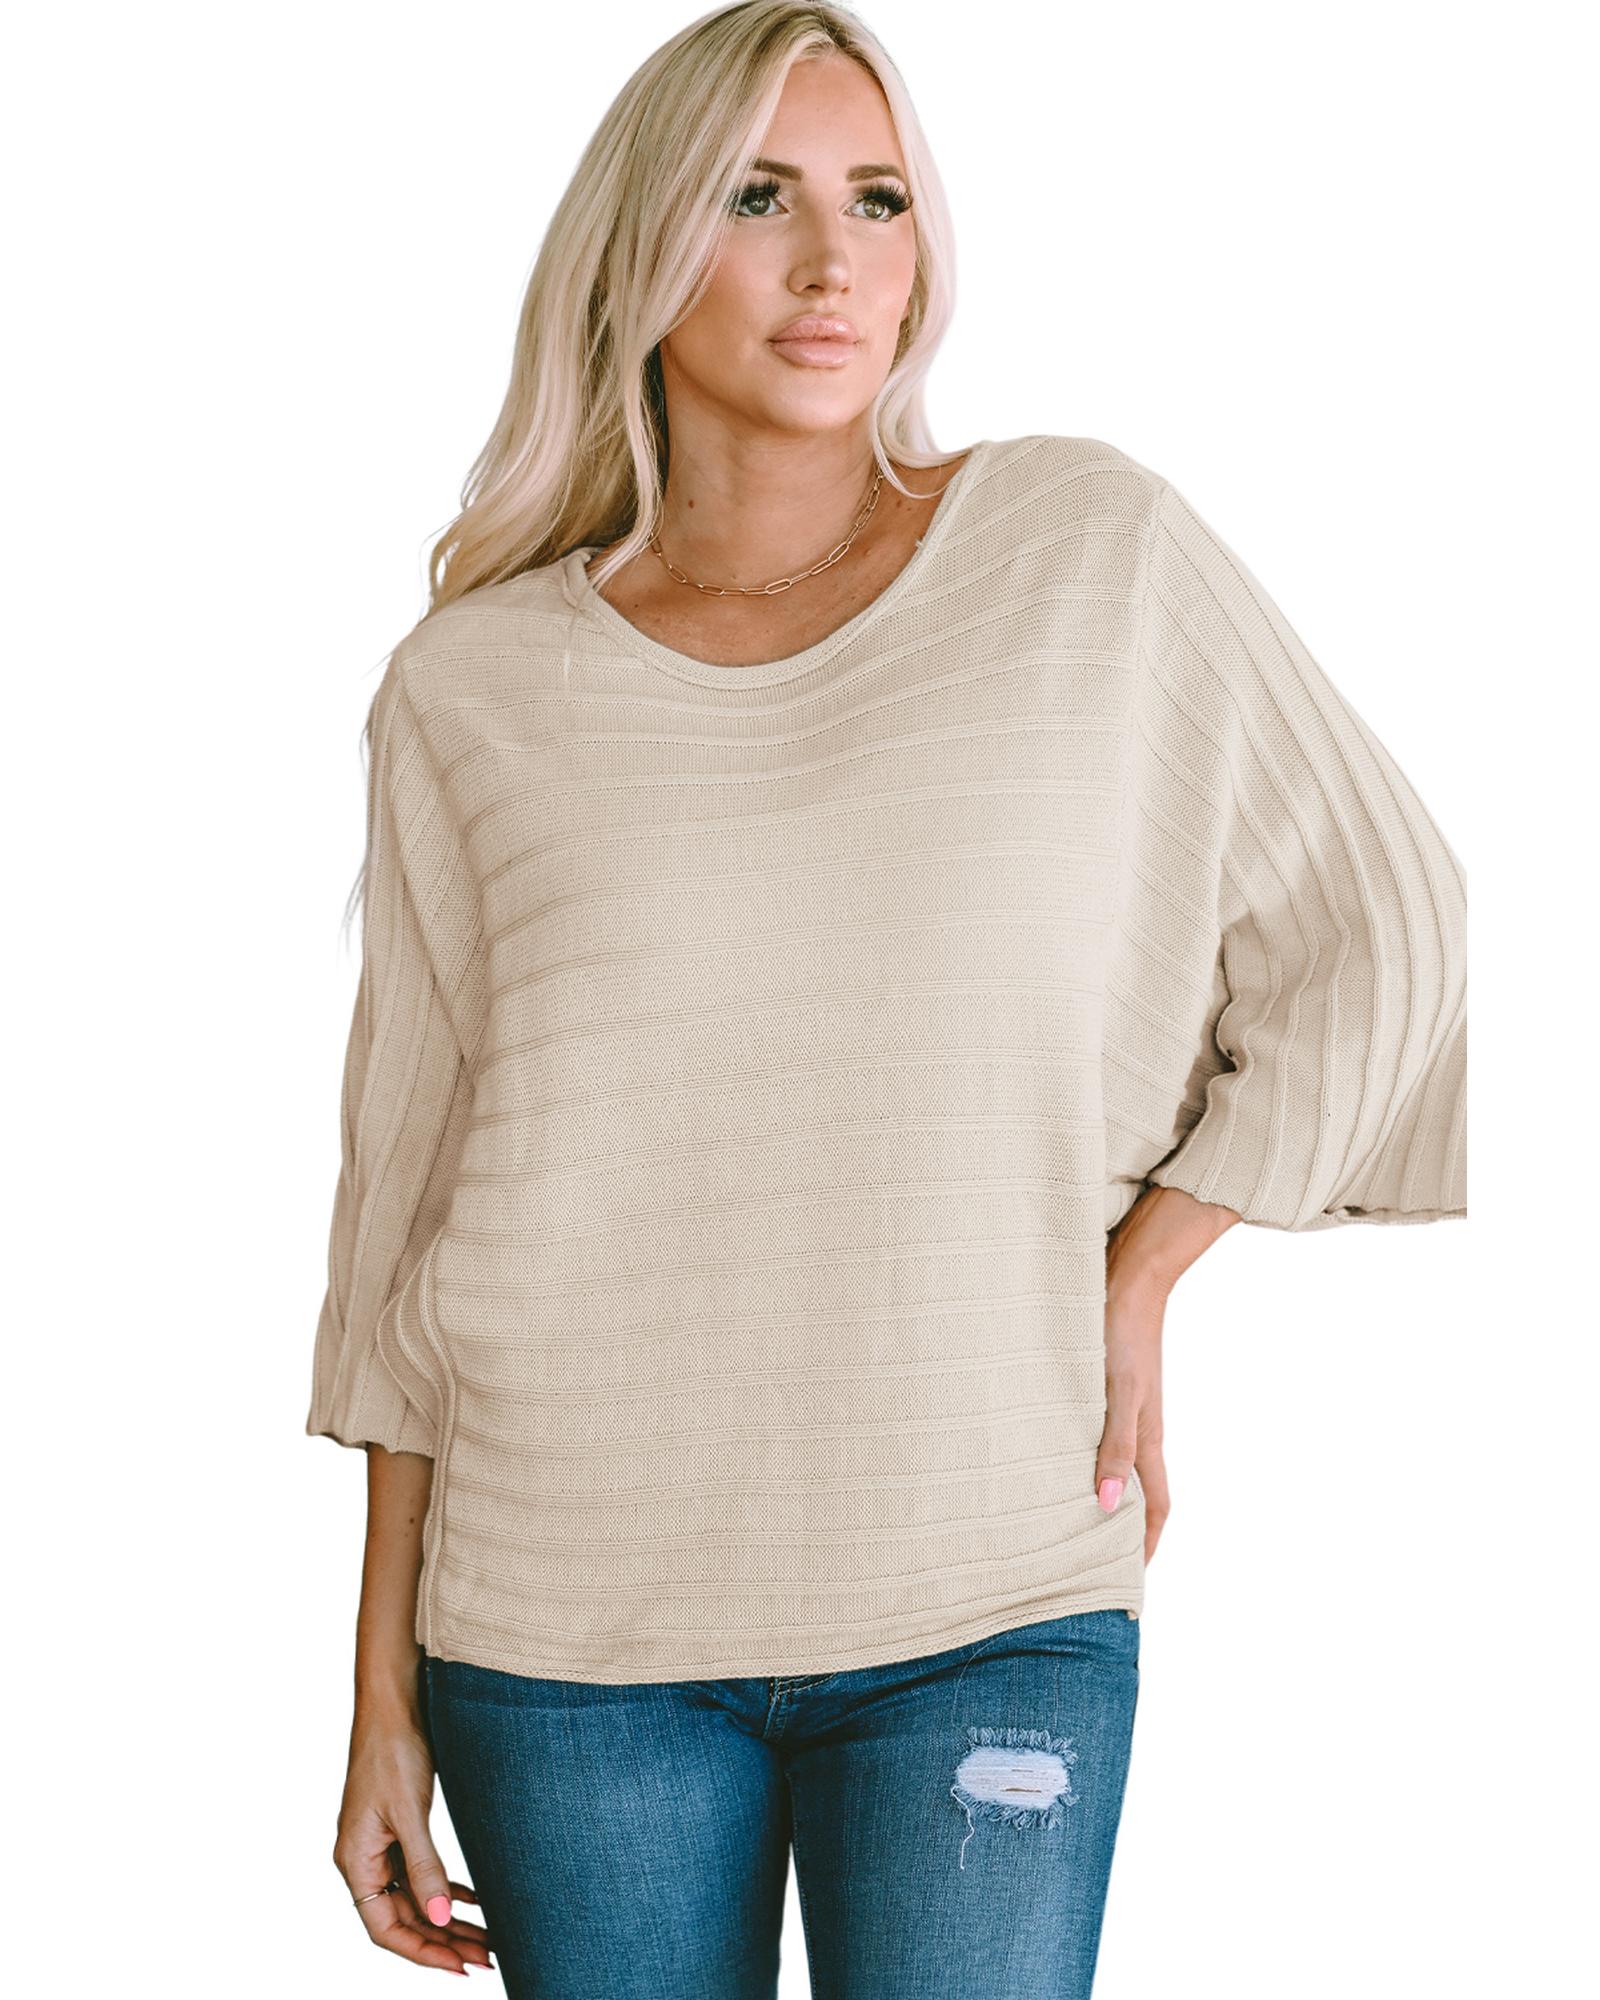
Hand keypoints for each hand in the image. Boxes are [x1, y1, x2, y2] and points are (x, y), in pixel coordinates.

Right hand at [333, 1706, 494, 1974]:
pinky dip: (446, 1889)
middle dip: (443, 1941)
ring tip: (487, 1938)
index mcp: (355, 1861)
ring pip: (416, 1898)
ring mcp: (382, 1844)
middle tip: (486, 1957)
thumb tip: (438, 1918)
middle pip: (403, 1919)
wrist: (394, 1700)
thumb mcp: (409, 1810)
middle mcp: (365, 1859)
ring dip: (448, 1919)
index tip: (460, 1966)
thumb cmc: (393, 1748)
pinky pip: (421, 1873)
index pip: (386, 1929)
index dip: (422, 1952)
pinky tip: (473, 1901)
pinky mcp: (400, 1827)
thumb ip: (424, 1865)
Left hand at [1097, 1184, 1238, 1563]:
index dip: (1146, 1545)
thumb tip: (1105, 1507)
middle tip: (1093, 1561)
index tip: (1130, 1581)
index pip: (1154, 1507)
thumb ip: (1113, 1447)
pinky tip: (1056, 1453)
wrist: (1129, 1274)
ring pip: (1116, 1463)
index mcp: (1147, 1438)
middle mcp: (1138, 1428)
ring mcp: (1123, 1406)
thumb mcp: (1119, 1393)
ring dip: (1100, 1492)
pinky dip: (1085, 1455)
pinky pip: (1098, 1433)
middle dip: (1122, 1530)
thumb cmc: (1123, 1332)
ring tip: (1070, 1519)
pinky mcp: (1105, 1385)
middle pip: (1136, 1492)